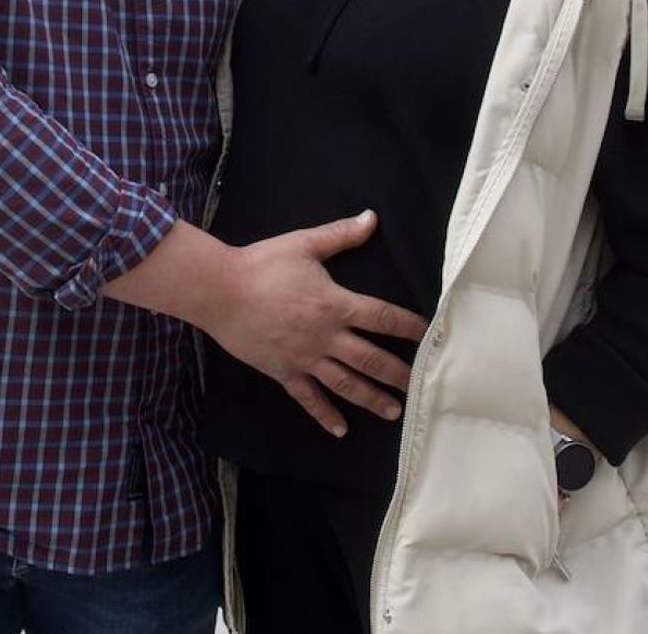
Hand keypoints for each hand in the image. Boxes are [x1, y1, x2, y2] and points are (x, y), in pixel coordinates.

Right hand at [208, 210, 428, 437]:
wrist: (220, 291)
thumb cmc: (262, 264)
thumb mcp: (304, 244)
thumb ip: (341, 234)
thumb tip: (373, 218)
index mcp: (335, 304)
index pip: (382, 317)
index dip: (407, 326)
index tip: (427, 334)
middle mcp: (326, 337)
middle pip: (370, 359)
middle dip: (397, 372)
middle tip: (419, 385)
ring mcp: (305, 358)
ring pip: (346, 384)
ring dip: (371, 399)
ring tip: (393, 410)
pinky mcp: (284, 372)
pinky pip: (309, 398)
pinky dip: (325, 415)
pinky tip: (341, 430)